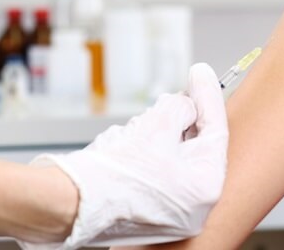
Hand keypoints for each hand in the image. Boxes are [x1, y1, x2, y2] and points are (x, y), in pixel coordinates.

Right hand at [19, 63, 228, 249]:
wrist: (67, 205)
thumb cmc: (112, 175)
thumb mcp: (157, 126)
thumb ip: (181, 106)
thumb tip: (189, 100)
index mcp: (203, 188)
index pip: (215, 132)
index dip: (207, 96)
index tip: (201, 73)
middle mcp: (191, 206)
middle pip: (191, 144)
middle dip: (173, 118)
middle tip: (164, 100)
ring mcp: (167, 210)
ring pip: (168, 154)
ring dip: (150, 134)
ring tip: (130, 134)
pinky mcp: (143, 208)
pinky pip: (150, 168)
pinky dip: (137, 151)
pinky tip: (119, 148)